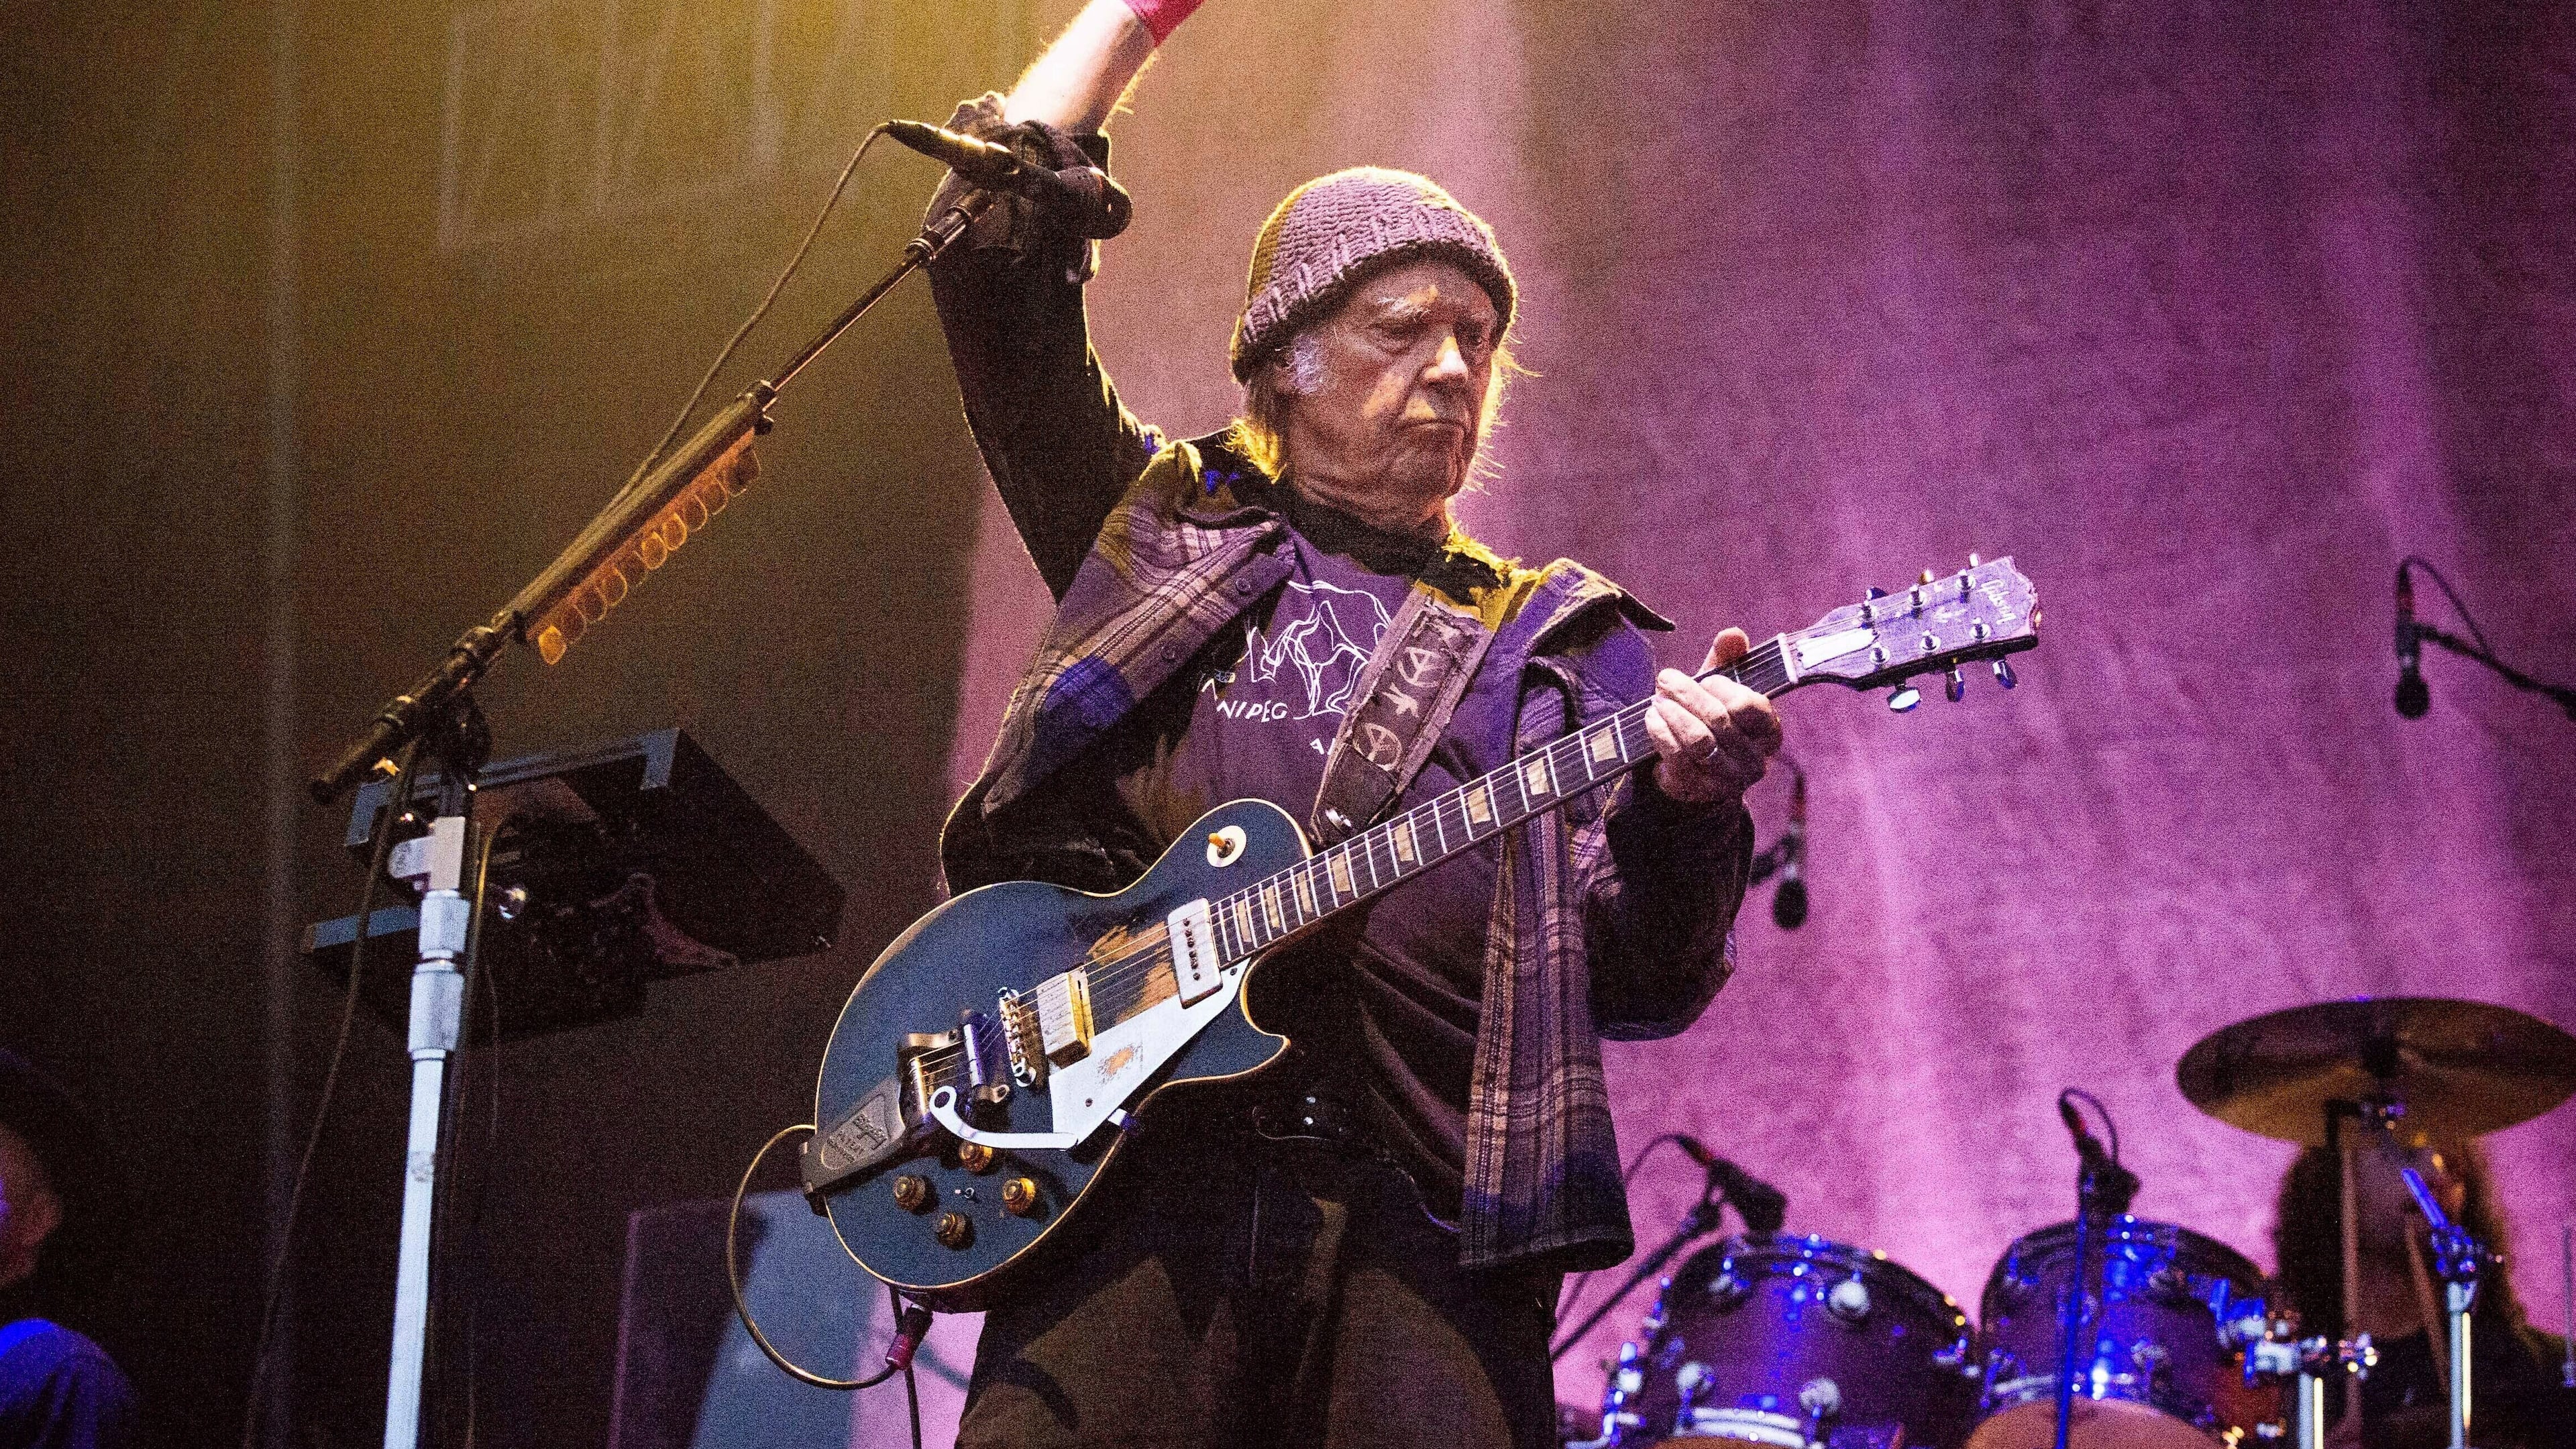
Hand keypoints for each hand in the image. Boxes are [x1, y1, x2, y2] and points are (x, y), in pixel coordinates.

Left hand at [1645, 628, 1782, 805]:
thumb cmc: (1712, 720)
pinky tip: (1651, 719)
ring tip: (1657, 700)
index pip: (1751, 706)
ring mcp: (1727, 779)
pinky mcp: (1697, 790)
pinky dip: (1660, 733)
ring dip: (1673, 714)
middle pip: (1719, 720)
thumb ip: (1728, 660)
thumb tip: (1733, 634)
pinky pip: (1677, 757)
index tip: (1705, 678)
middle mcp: (1754, 759)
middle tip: (1666, 679)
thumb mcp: (1720, 689)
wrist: (1693, 772)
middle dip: (1688, 694)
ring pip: (1698, 740)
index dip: (1723, 688)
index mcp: (1768, 731)